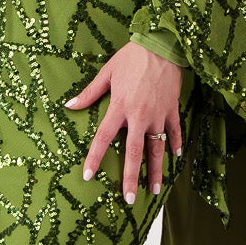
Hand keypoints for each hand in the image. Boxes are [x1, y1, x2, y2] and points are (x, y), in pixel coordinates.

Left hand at [65, 40, 183, 202]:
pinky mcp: (172, 109)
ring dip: (156, 170)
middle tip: (128, 199)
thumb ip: (90, 92)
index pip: (104, 138)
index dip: (94, 158)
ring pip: (157, 148)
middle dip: (131, 177)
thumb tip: (70, 105)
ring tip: (155, 190)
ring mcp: (159, 115)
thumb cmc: (132, 57)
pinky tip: (175, 157)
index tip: (87, 175)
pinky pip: (174, 131)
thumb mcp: (107, 72)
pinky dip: (175, 144)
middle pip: (134, 152)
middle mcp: (140, 116)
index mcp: (120, 107)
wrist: (163, 45)